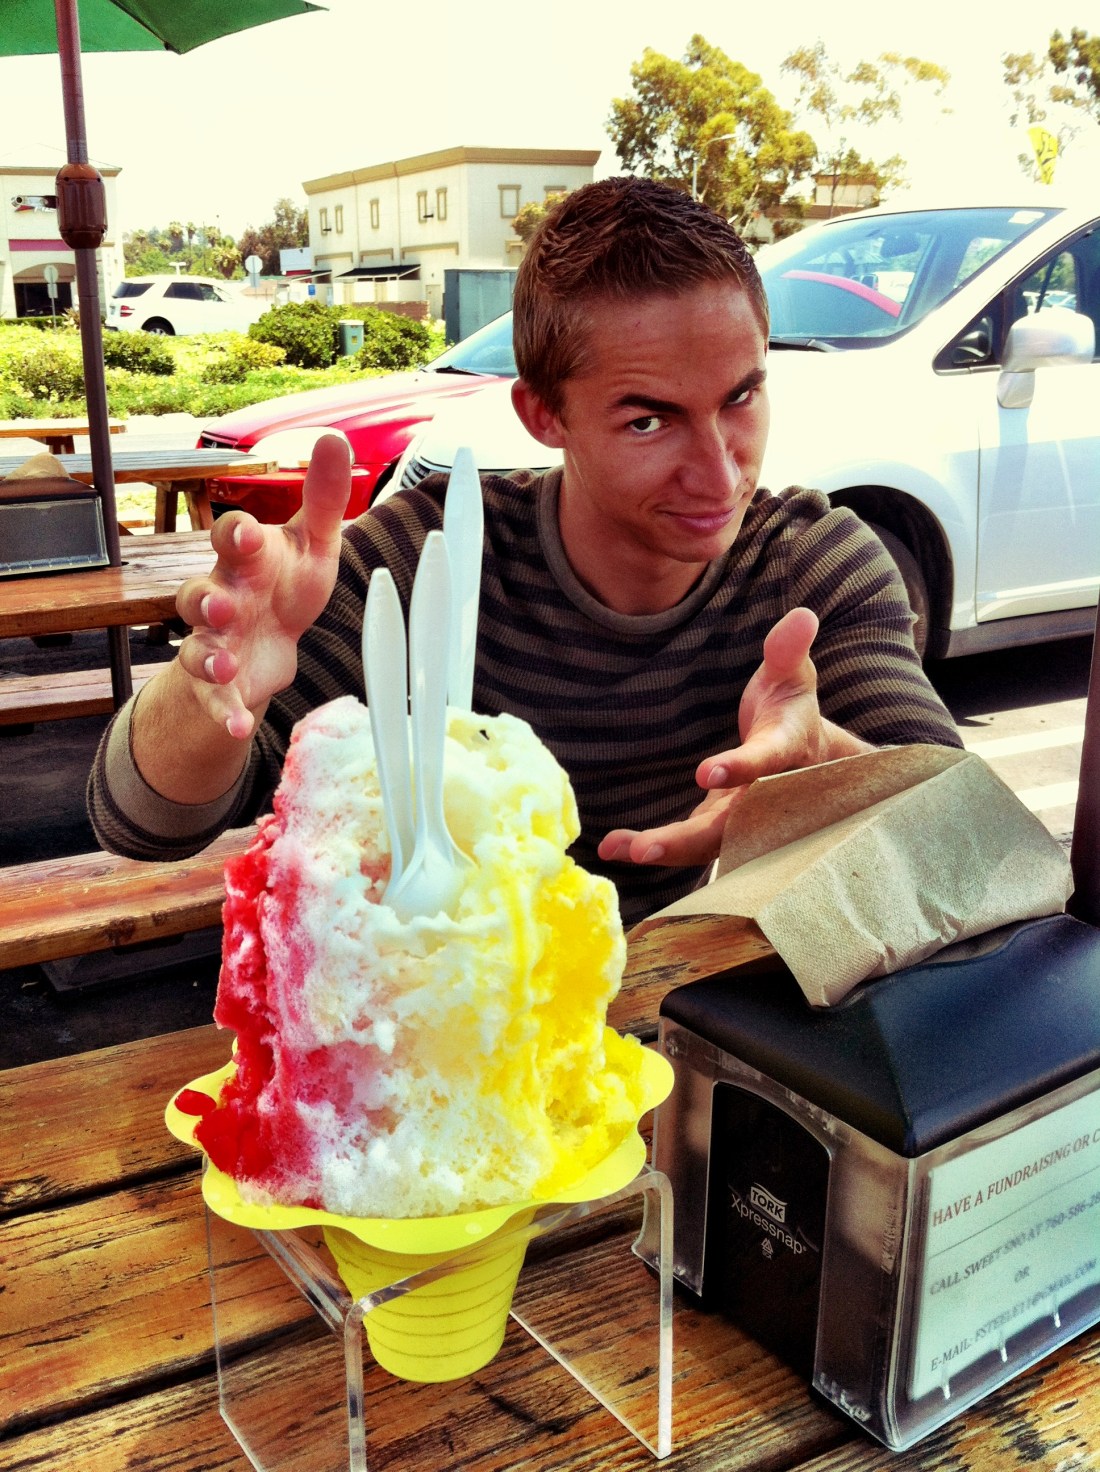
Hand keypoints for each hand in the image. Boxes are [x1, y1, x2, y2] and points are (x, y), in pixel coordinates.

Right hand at [173, 434, 351, 737]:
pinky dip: (225, 714)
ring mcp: (213, 644)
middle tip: (227, 605)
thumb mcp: (312, 546)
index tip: (251, 534)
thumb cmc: (285, 587)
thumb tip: (336, 438)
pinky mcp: (219, 687)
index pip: (230, 539)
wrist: (266, 647)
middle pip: (197, 593)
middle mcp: (220, 599)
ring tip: (226, 665)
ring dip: (209, 656)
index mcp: (244, 561)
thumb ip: (323, 500)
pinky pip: (215, 702)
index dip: (238, 535)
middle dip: (209, 598)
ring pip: (196, 647)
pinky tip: (240, 728)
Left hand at [598, 607, 872, 869]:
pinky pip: (690, 844)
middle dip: (688, 839)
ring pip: (707, 843)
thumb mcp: (793, 675)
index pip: (766, 760)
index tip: (707, 772)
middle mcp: (767, 794)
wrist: (809, 756)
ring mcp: (743, 816)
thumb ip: (789, 651)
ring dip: (664, 849)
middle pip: (731, 824)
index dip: (741, 767)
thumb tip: (801, 616)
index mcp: (786, 749)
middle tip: (644, 847)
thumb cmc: (791, 708)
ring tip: (617, 848)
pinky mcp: (720, 824)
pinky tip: (613, 848)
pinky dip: (655, 847)